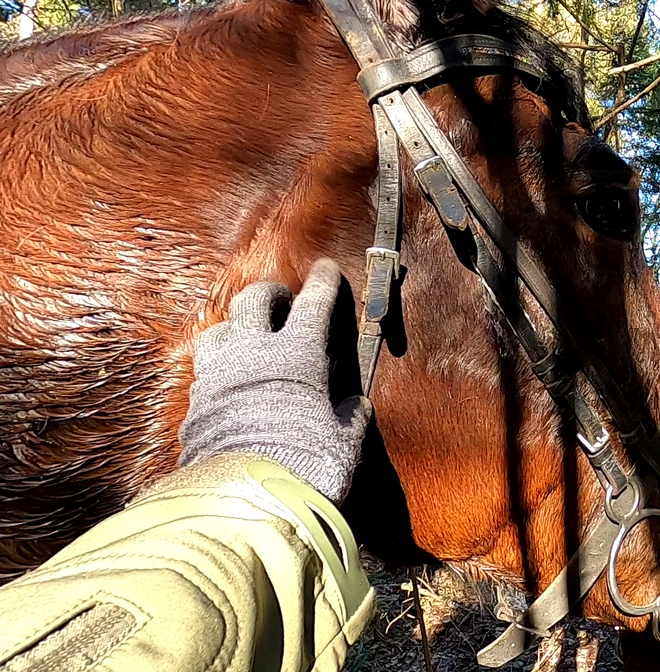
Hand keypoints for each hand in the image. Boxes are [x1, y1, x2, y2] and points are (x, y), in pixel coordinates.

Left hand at [179, 259, 371, 503]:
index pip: (314, 303)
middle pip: (255, 300)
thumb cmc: (305, 465)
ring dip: (236, 326)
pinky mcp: (195, 403)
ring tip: (247, 338)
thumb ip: (350, 417)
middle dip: (271, 293)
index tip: (326, 270)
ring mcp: (218, 375)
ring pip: (219, 329)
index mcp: (297, 355)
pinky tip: (229, 382)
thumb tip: (355, 406)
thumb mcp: (343, 442)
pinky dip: (220, 367)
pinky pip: (205, 370)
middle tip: (282, 300)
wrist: (242, 499)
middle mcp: (253, 354)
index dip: (324, 283)